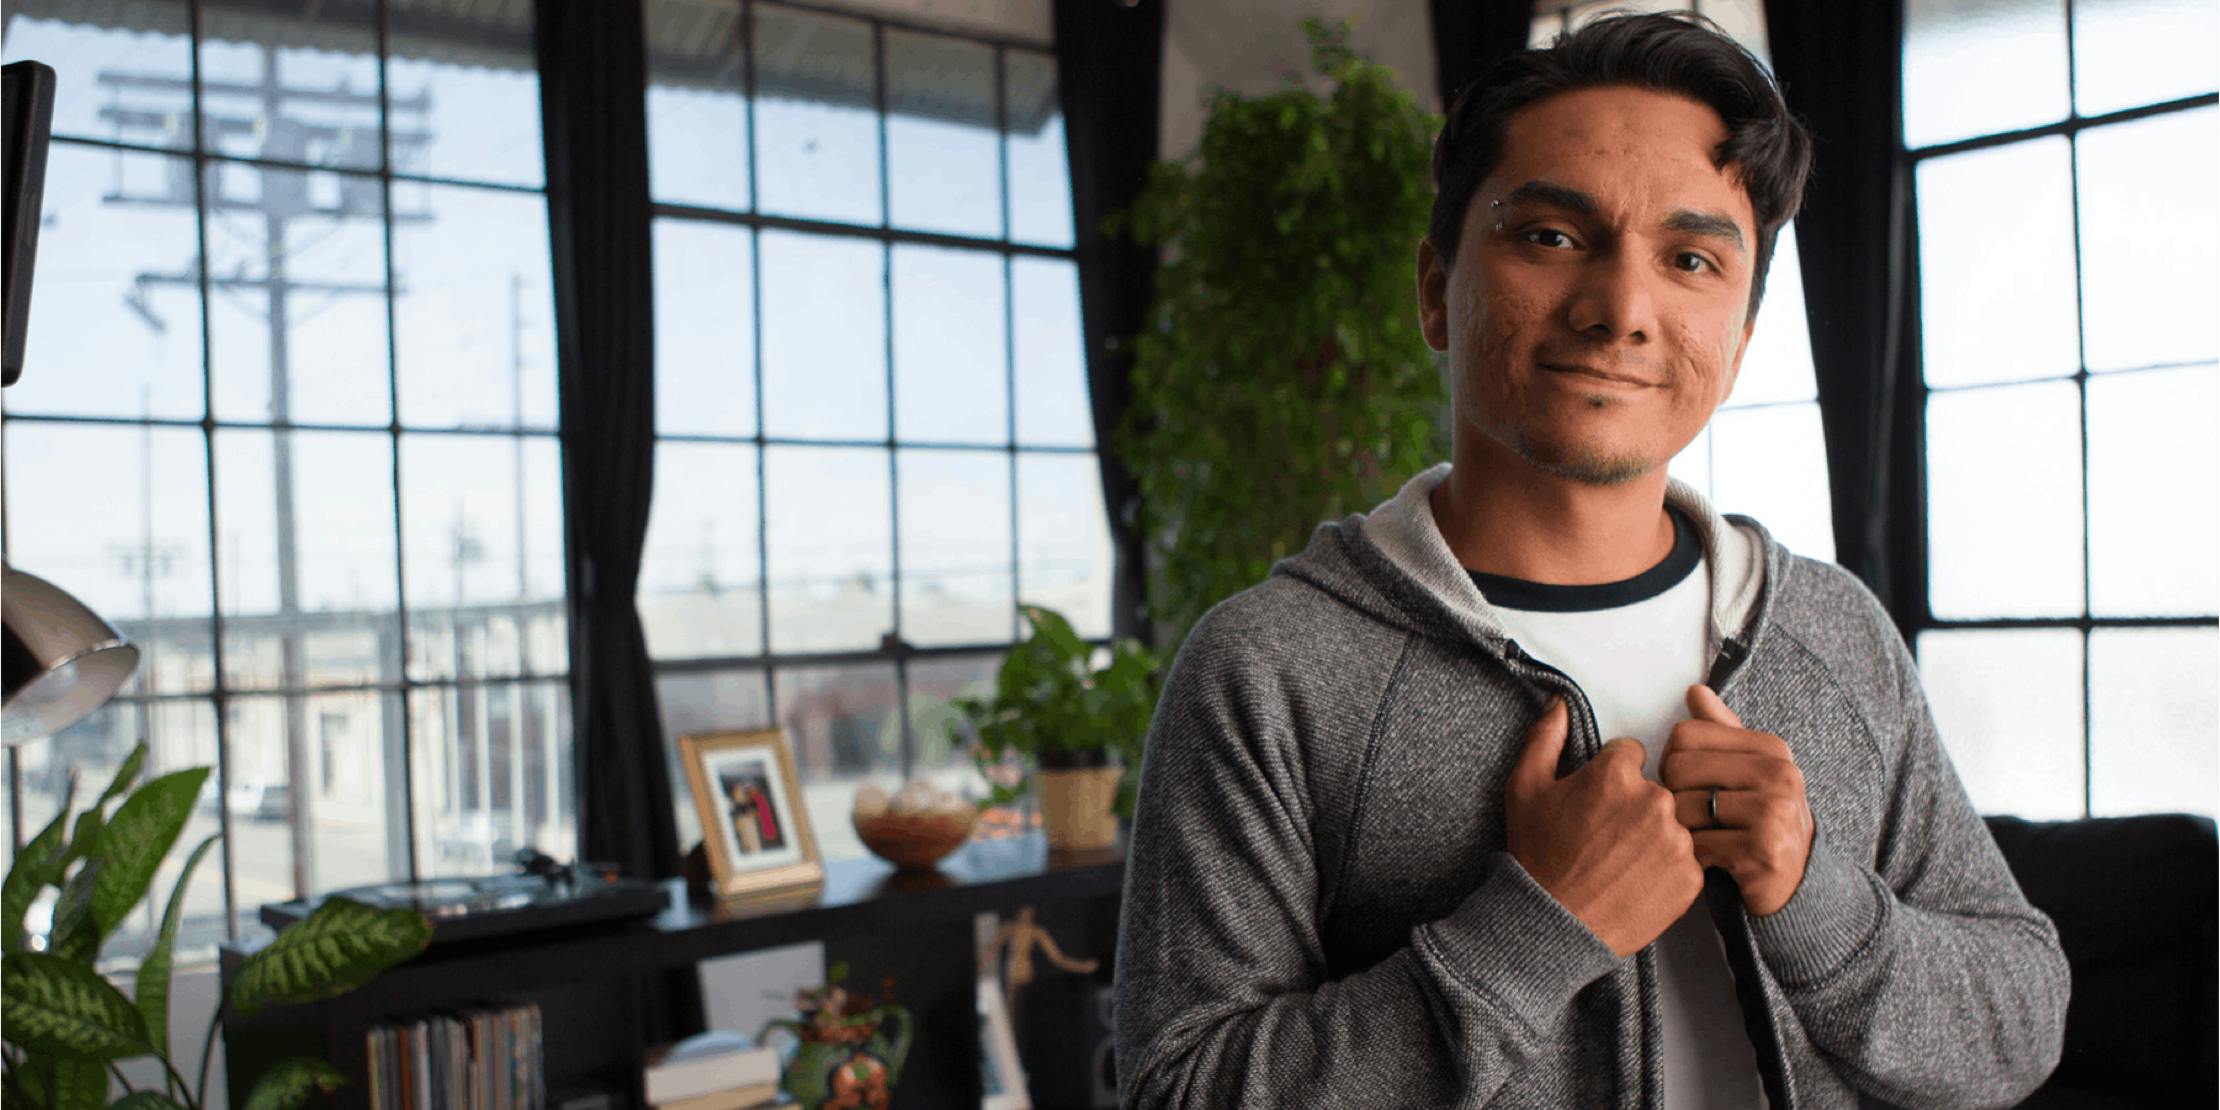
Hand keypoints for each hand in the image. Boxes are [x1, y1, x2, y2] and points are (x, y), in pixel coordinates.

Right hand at [1505, 697, 1703, 957]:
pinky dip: (1668, 867)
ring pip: (1675, 822)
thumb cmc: (1537, 854)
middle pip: (1656, 787)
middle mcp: (1654, 801)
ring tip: (1623, 862)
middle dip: (1636, 804)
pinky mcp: (1691, 876)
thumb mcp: (1525, 788)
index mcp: (1616, 774)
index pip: (1631, 754)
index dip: (1611, 776)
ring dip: (1656, 835)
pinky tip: (1638, 879)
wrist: (1555, 923)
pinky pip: (1688, 858)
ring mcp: (1677, 840)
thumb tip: (1559, 702)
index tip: (1597, 802)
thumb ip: (1545, 737)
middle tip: (1608, 836)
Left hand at [1661, 685, 1815, 915]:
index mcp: (1771, 749)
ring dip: (1681, 831)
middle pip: (1679, 768)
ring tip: (1702, 839)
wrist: (1797, 884)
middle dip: (1673, 797)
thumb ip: (1719, 731)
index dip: (1672, 763)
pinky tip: (1711, 861)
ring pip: (1684, 807)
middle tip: (1691, 818)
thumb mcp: (1745, 771)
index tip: (1690, 786)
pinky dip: (1694, 858)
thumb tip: (1695, 691)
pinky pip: (1698, 845)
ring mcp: (1776, 812)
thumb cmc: (1759, 822)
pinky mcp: (1766, 850)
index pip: (1684, 735)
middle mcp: (1780, 775)